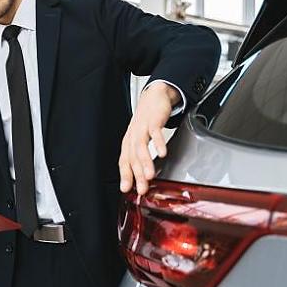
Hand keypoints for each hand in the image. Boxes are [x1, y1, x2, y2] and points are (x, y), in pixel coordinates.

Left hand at [119, 81, 180, 195]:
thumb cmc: (147, 120)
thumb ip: (141, 156)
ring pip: (141, 147)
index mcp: (129, 142)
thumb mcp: (141, 138)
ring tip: (150, 176)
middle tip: (142, 188)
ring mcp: (142, 128)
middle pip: (133, 157)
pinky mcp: (153, 120)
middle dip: (137, 174)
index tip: (126, 190)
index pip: (124, 161)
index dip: (125, 176)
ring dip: (145, 162)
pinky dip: (158, 143)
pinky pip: (155, 132)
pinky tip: (162, 153)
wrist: (154, 96)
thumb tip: (142, 177)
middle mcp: (133, 136)